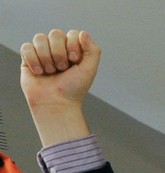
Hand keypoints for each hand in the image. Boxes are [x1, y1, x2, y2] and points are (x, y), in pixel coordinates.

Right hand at [20, 29, 100, 145]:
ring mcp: (42, 52)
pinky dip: (34, 61)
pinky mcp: (28, 57)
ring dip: (47, 58)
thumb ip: (92, 50)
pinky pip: (27, 47)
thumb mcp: (89, 70)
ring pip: (40, 38)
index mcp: (74, 49)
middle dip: (59, 53)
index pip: (72, 33)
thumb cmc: (74, 89)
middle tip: (62, 69)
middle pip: (55, 34)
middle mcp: (58, 48)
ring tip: (51, 72)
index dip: (73, 46)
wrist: (56, 103)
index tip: (74, 61)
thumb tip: (83, 33)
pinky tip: (39, 72)